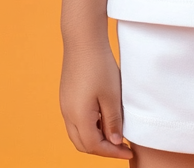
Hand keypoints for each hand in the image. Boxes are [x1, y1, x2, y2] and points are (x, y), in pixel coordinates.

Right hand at [60, 40, 133, 158]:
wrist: (83, 40)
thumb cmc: (99, 65)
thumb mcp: (112, 95)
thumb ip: (113, 121)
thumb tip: (115, 142)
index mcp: (79, 117)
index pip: (95, 146)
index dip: (112, 152)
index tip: (129, 151)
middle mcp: (68, 115)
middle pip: (83, 144)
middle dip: (103, 149)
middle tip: (122, 145)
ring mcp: (65, 106)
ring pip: (78, 134)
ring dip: (95, 139)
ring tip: (114, 133)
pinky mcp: (66, 97)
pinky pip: (75, 122)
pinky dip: (89, 127)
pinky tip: (103, 118)